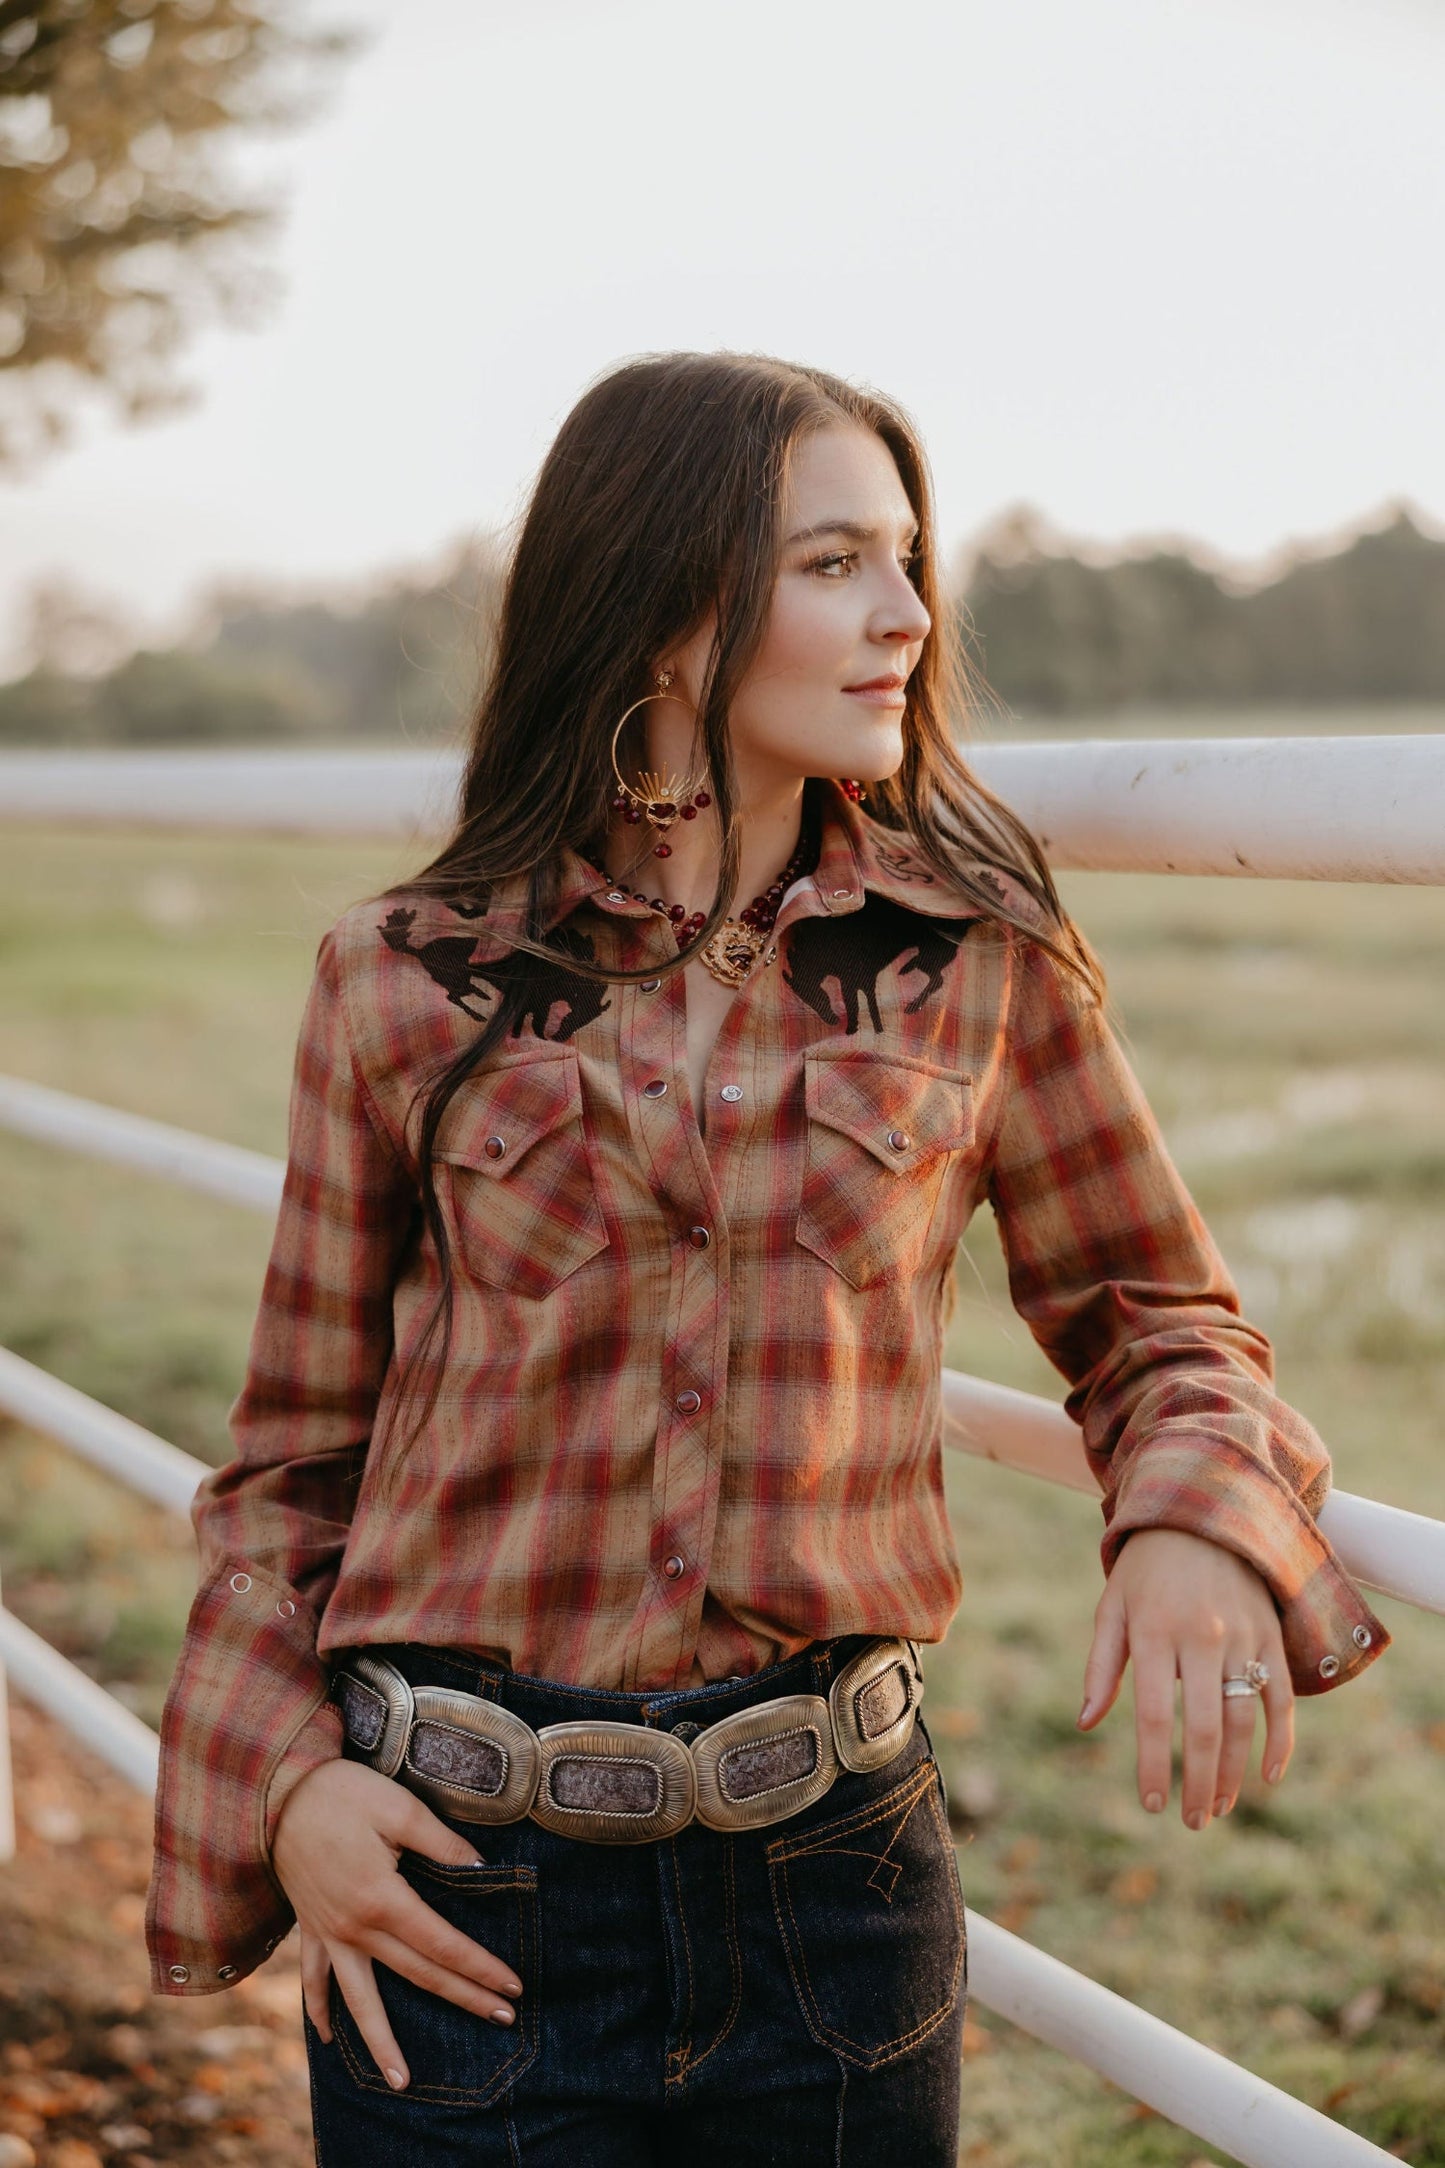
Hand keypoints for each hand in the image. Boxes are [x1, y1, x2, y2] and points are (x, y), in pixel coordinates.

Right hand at [271, 1758, 524, 2090]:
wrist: (277, 1793)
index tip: (512, 1987)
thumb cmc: (343, 1794)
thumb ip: (442, 1843)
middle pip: (417, 1975)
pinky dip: (318, 2012)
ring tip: (401, 2081)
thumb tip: (480, 1869)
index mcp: (383, 1899)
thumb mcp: (400, 1808)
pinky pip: (313, 1980)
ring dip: (381, 2042)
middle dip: (462, 1998)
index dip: (479, 1967)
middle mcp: (355, 1928)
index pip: (442, 1945)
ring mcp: (329, 1933)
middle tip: (502, 2020)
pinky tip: (326, 2039)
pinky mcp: (310, 1928)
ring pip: (359, 2000)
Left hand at [1076, 1527, 1293, 1829]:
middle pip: (1202, 1727)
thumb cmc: (1146, 1572)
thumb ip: (1101, 1666)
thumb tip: (1085, 1724)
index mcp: (1153, 1631)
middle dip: (1197, 1782)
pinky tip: (1268, 1776)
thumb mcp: (1112, 1608)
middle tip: (1192, 1821)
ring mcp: (1242, 1636)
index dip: (1152, 1765)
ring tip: (1218, 1806)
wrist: (1202, 1516)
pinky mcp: (1271, 1635)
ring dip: (1233, 1771)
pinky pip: (1282, 1696)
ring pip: (1243, 1718)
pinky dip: (1280, 1740)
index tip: (1152, 1805)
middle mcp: (1201, 1636)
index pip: (1151, 1714)